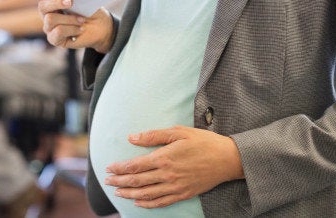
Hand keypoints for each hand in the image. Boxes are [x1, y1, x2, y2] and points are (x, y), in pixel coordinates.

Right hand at [25, 0, 113, 51]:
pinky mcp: (54, 39)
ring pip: (50, 19)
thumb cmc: (90, 10)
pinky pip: (58, 32)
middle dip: (56, 2)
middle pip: (42, 6)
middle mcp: (47, 13)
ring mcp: (49, 27)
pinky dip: (71, 29)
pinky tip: (80, 29)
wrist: (101, 27)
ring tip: (82, 20)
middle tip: (71, 1)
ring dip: (69, 19)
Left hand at [104, 126, 243, 208]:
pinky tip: (138, 202)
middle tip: (107, 181)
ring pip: (146, 194)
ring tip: (118, 192)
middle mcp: (167, 174)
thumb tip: (132, 137)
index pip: (135, 165)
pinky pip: (161, 202)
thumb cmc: (204, 142)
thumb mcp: (179, 132)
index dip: (120, 168)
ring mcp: (175, 186)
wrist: (227, 159)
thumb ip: (154, 136)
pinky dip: (148, 204)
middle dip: (120, 181)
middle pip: (137, 181)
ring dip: (129, 194)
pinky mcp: (183, 194)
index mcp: (165, 157)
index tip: (109, 168)